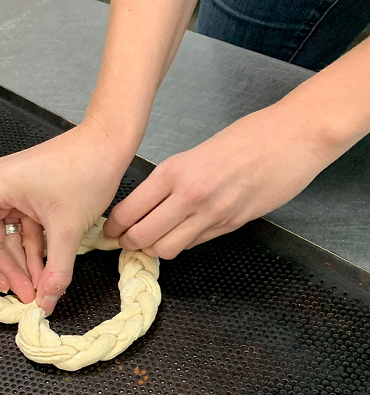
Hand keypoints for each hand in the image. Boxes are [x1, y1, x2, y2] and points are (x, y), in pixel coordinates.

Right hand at [0, 121, 135, 314]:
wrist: (107, 142)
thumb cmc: (85, 171)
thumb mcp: (68, 229)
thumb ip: (56, 270)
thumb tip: (46, 302)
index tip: (3, 288)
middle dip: (9, 271)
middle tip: (30, 296)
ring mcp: (7, 192)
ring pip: (5, 239)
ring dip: (22, 264)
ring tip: (41, 289)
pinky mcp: (23, 195)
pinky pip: (20, 229)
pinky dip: (32, 250)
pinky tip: (46, 272)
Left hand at [103, 101, 332, 257]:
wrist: (292, 138)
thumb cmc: (245, 138)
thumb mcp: (195, 153)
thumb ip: (170, 182)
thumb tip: (146, 208)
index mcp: (173, 172)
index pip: (129, 211)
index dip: (114, 228)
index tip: (109, 233)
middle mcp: (188, 195)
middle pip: (142, 236)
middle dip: (129, 244)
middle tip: (126, 243)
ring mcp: (211, 213)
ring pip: (167, 248)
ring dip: (155, 249)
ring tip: (153, 242)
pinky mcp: (232, 225)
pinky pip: (195, 244)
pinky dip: (183, 243)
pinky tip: (182, 234)